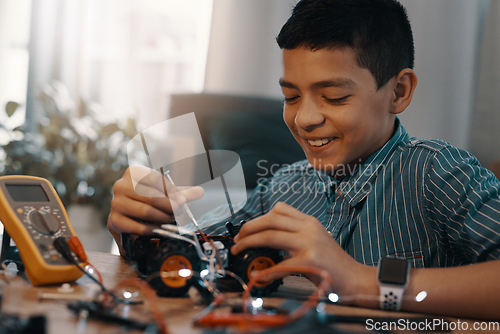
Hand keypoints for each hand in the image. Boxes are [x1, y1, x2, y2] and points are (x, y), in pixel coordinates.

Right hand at [107, 165, 203, 253]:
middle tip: (180, 211)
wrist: (127, 218)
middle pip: (150, 195)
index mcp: (133, 172)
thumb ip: (181, 192)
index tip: (183, 200)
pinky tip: (159, 229)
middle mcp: (121, 185)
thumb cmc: (147, 200)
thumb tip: (200, 192)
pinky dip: (151, 229)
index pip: (155, 178)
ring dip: (162, 218)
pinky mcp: (114, 220)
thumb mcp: (164, 193)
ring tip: (171, 220)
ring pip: (145, 211)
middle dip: (169, 206)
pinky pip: (137, 226)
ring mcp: (115, 203)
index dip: (171, 190)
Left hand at [230, 202, 368, 296]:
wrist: (355, 279)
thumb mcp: (317, 239)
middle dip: (248, 228)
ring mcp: (308, 243)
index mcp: (309, 222)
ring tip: (239, 250)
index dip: (259, 217)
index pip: (279, 209)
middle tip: (238, 238)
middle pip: (270, 220)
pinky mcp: (308, 261)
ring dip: (248, 243)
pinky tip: (258, 275)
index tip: (248, 228)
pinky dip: (264, 271)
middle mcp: (308, 228)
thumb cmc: (334, 263)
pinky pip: (278, 265)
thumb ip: (296, 234)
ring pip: (269, 236)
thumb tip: (269, 237)